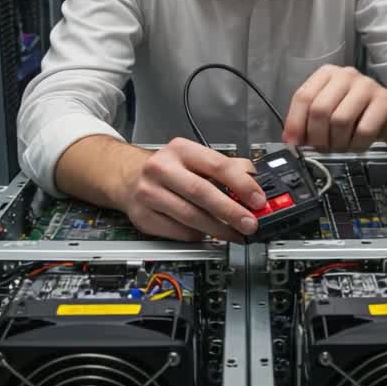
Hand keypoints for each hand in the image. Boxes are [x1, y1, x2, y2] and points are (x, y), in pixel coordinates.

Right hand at [120, 137, 265, 241]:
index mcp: (180, 150)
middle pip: (202, 192)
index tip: (258, 200)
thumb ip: (226, 166)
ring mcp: (149, 193)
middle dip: (231, 211)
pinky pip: (177, 231)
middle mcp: (162, 168)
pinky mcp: (143, 216)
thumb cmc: (168, 168)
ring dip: (218, 229)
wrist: (128, 177)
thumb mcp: (195, 158)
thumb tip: (255, 179)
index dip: (242, 184)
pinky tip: (207, 234)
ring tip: (235, 234)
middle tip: (250, 224)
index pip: (217, 165)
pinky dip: (197, 235)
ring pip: (190, 216)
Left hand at [283, 65, 386, 151]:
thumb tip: (290, 140)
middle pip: (320, 109)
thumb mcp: (329, 112)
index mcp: (326, 74)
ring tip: (339, 147)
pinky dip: (356, 145)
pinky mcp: (385, 100)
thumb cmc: (356, 114)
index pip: (303, 97)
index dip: (295, 123)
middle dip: (317, 137)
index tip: (294, 143)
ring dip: (337, 143)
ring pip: (341, 120)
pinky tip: (356, 145)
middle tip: (320, 149)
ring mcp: (367, 85)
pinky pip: (364, 130)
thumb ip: (308, 121)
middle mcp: (346, 75)